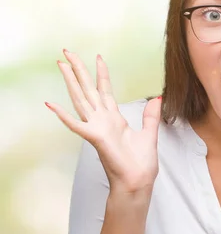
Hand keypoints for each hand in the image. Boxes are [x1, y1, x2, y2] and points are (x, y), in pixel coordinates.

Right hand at [45, 49, 161, 195]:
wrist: (138, 181)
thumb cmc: (141, 163)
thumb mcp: (149, 133)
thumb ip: (150, 116)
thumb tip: (156, 99)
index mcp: (114, 119)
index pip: (105, 91)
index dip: (102, 74)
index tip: (99, 57)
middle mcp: (103, 120)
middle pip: (88, 90)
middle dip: (79, 70)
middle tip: (68, 52)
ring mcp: (97, 128)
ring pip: (81, 100)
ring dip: (70, 83)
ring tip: (61, 65)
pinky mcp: (95, 138)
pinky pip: (77, 125)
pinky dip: (64, 116)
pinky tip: (52, 105)